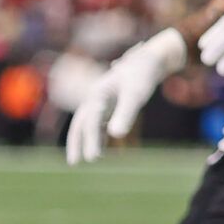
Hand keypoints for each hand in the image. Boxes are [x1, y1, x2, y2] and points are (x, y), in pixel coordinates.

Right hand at [66, 28, 186, 164]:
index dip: (90, 141)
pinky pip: (99, 123)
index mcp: (96, 94)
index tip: (92, 158)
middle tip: (74, 163)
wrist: (149, 60)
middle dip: (77, 142)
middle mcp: (94, 98)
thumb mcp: (135, 95)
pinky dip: (99, 135)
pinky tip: (104, 148)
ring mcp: (101, 101)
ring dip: (88, 140)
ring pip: (89, 124)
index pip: (90, 122)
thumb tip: (116, 135)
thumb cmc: (142, 76)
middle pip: (81, 123)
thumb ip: (126, 114)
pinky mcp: (110, 104)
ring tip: (92, 158)